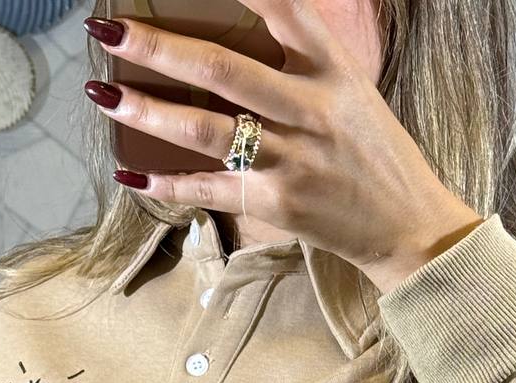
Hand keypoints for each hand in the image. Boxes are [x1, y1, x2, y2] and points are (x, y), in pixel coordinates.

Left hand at [82, 0, 483, 291]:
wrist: (409, 226)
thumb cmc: (375, 157)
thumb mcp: (353, 93)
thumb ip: (304, 62)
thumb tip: (241, 41)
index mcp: (333, 69)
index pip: (283, 7)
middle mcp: (311, 108)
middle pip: (221, 68)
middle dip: (158, 47)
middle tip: (110, 31)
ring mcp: (293, 158)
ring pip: (205, 129)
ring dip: (148, 112)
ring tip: (106, 96)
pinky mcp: (279, 203)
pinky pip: (211, 190)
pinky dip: (168, 186)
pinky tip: (133, 177)